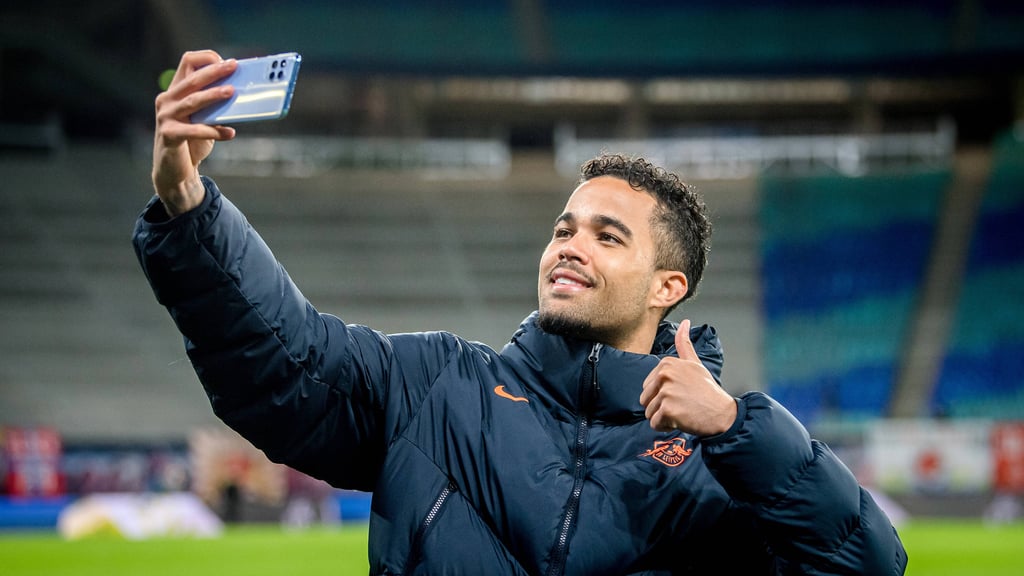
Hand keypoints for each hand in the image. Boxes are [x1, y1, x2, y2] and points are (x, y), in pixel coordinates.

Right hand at [152, 50, 237, 215]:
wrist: (175, 171)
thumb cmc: (192, 142)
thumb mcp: (204, 119)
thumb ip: (214, 106)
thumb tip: (240, 93)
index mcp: (176, 90)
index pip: (187, 62)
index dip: (206, 59)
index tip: (227, 63)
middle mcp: (167, 100)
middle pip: (192, 79)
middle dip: (214, 71)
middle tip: (233, 67)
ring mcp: (165, 116)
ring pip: (192, 100)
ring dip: (213, 95)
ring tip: (231, 93)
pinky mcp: (169, 134)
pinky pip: (193, 130)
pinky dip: (213, 131)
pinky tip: (229, 133)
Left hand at [640, 319, 737, 435]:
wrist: (722, 413)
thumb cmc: (707, 390)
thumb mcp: (695, 364)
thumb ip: (684, 344)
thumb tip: (685, 322)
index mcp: (667, 363)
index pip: (647, 386)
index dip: (662, 394)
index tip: (681, 393)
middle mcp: (665, 375)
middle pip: (645, 399)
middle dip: (660, 406)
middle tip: (681, 404)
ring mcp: (666, 392)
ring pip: (649, 412)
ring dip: (663, 418)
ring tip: (682, 412)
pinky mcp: (667, 409)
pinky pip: (654, 423)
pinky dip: (666, 427)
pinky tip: (681, 420)